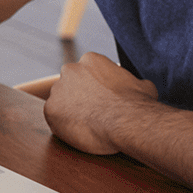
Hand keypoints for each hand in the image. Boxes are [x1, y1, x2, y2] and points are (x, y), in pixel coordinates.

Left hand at [41, 52, 157, 154]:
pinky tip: (78, 132)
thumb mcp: (142, 85)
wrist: (126, 121)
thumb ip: (132, 82)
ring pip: (60, 101)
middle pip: (70, 84)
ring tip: (86, 125)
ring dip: (69, 111)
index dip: (93, 87)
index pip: (86, 72)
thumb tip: (139, 86)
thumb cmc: (138, 103)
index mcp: (90, 60)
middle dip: (78, 96)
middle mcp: (70, 70)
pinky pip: (54, 118)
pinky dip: (63, 125)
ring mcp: (57, 89)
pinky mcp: (50, 110)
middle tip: (91, 112)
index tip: (100, 99)